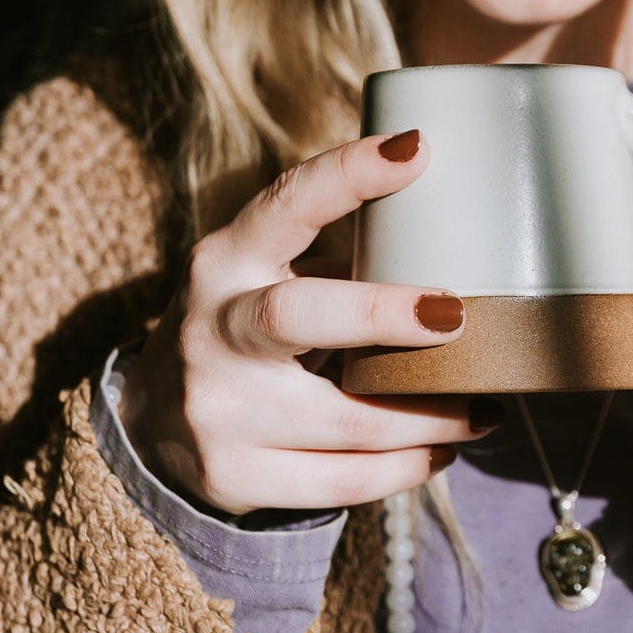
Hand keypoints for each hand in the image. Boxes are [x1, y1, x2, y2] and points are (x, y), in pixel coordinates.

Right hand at [117, 129, 498, 514]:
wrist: (150, 425)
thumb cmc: (241, 328)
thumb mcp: (260, 275)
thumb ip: (331, 257)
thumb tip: (459, 235)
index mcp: (225, 260)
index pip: (285, 204)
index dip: (348, 175)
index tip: (419, 149)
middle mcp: (210, 330)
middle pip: (296, 316)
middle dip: (383, 314)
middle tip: (458, 316)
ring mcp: (218, 411)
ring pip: (346, 421)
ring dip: (431, 416)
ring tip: (483, 408)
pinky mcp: (235, 477)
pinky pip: (342, 483)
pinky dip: (406, 469)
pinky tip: (441, 451)